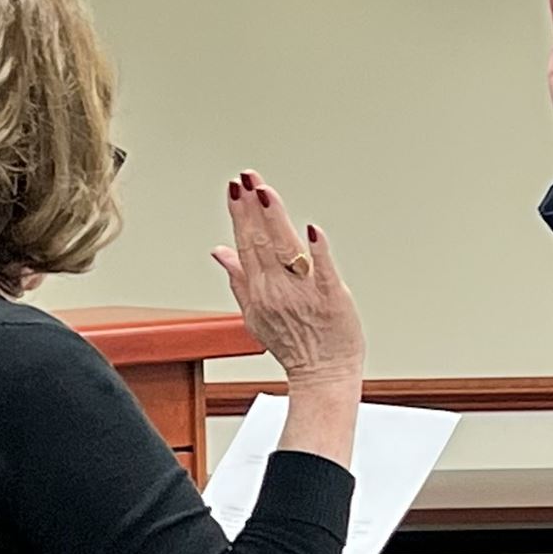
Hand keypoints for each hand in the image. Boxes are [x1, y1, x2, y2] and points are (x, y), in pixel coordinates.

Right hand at [212, 176, 364, 391]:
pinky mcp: (332, 298)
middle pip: (262, 241)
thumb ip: (238, 279)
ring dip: (276, 220)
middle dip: (252, 207)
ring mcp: (305, 293)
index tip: (234, 189)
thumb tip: (219, 252)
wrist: (323, 375)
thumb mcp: (255, 315)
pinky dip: (318, 251)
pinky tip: (312, 230)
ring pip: (287, 250)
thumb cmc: (295, 347)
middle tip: (247, 179)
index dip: (239, 214)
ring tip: (267, 193)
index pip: (245, 244)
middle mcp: (279, 289)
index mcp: (260, 291)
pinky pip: (324, 271)